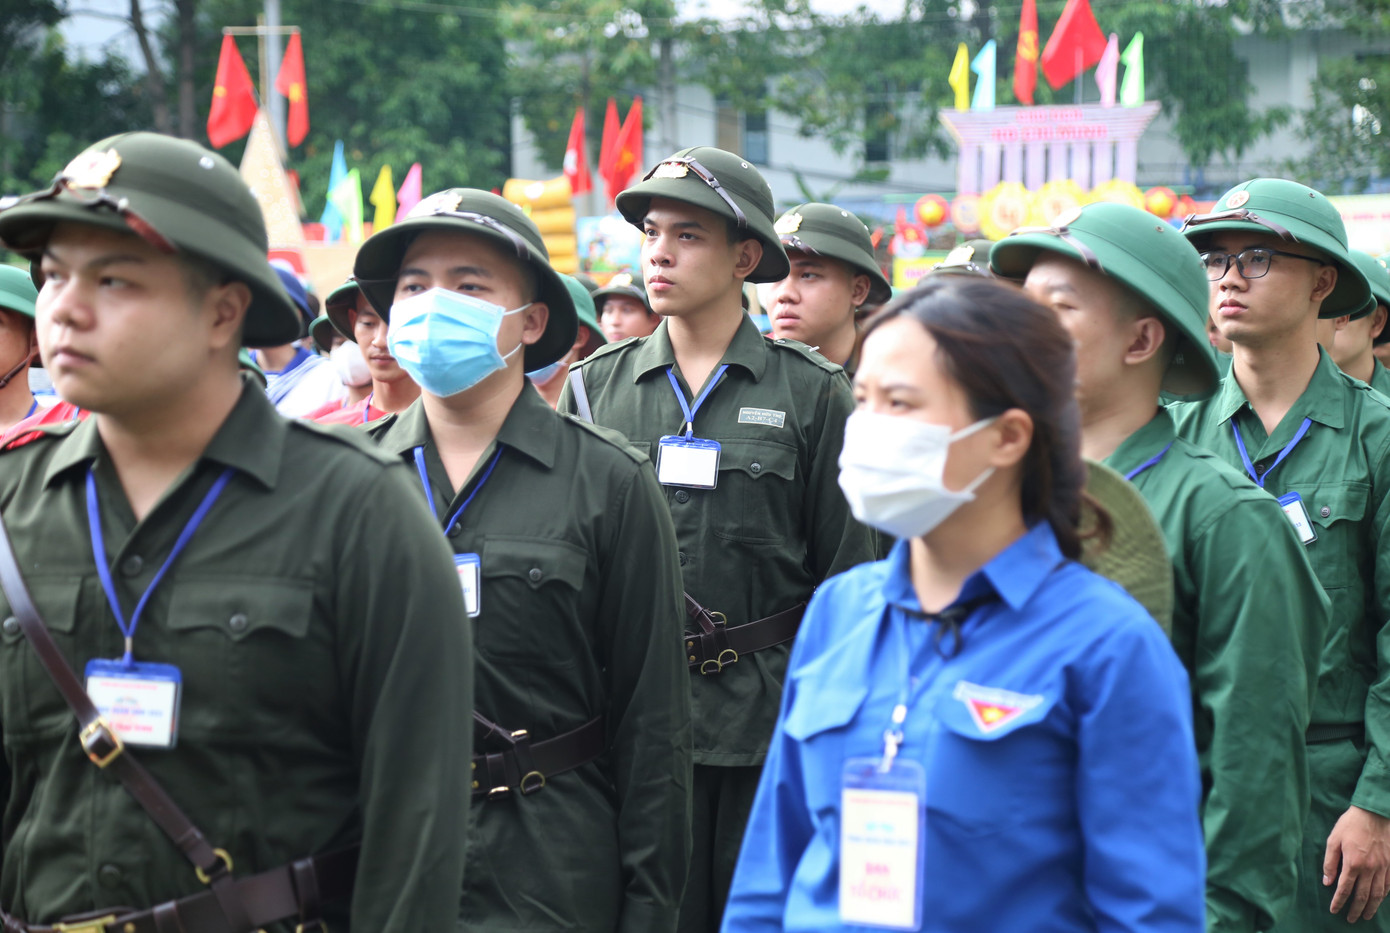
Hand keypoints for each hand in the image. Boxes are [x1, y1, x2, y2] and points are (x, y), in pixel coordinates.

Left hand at [1324, 805, 1389, 921]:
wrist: (1375, 813)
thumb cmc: (1351, 824)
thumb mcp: (1333, 839)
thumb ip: (1330, 862)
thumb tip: (1326, 882)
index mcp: (1353, 863)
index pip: (1344, 888)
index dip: (1339, 901)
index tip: (1334, 910)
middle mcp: (1370, 869)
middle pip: (1363, 895)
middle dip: (1356, 909)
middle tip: (1351, 919)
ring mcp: (1384, 867)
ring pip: (1378, 893)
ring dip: (1372, 907)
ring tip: (1366, 915)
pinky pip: (1389, 884)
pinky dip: (1384, 895)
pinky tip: (1379, 899)